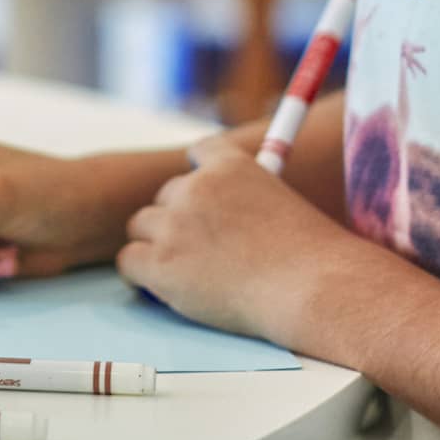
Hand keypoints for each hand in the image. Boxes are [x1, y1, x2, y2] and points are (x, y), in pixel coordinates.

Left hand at [117, 133, 367, 353]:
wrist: (311, 287)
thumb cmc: (309, 255)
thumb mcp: (281, 202)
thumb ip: (245, 196)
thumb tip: (223, 212)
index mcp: (230, 164)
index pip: (198, 152)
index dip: (197, 178)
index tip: (202, 201)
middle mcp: (197, 186)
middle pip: (165, 196)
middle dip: (178, 221)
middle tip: (200, 253)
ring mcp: (175, 223)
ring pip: (141, 225)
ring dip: (157, 246)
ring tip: (187, 272)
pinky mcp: (160, 261)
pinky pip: (128, 260)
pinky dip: (140, 274)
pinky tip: (162, 286)